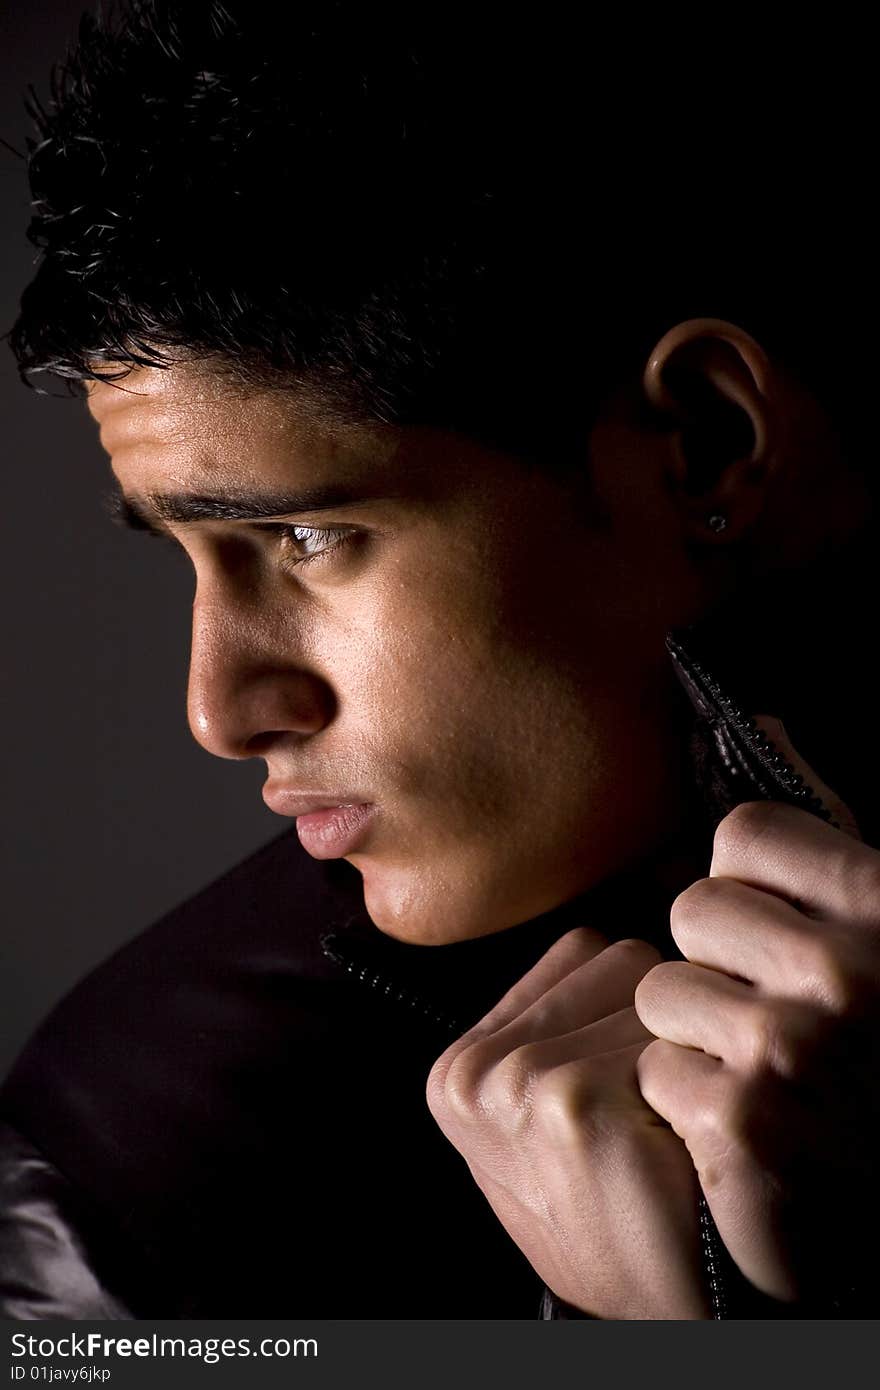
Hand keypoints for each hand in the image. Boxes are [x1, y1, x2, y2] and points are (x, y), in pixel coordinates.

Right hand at [426, 928, 712, 1318]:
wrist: (660, 1310)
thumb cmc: (618, 1211)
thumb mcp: (546, 1123)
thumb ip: (550, 1027)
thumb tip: (610, 946)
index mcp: (456, 1070)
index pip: (581, 949)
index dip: (630, 1008)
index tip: (630, 1080)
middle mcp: (476, 1072)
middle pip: (620, 962)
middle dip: (654, 1023)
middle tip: (655, 1107)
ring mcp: (520, 1084)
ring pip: (649, 995)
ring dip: (677, 1050)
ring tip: (666, 1122)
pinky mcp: (577, 1102)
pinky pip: (673, 1040)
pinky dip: (698, 1083)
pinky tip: (682, 1142)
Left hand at [635, 718, 879, 1302]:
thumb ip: (831, 827)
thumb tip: (760, 721)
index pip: (745, 833)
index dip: (755, 882)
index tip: (782, 925)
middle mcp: (847, 967)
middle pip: (694, 909)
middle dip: (721, 958)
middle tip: (772, 1005)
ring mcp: (795, 1047)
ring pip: (661, 990)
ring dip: (696, 1029)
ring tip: (759, 1064)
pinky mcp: (751, 1125)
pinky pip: (658, 1070)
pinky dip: (689, 1099)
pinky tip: (747, 1121)